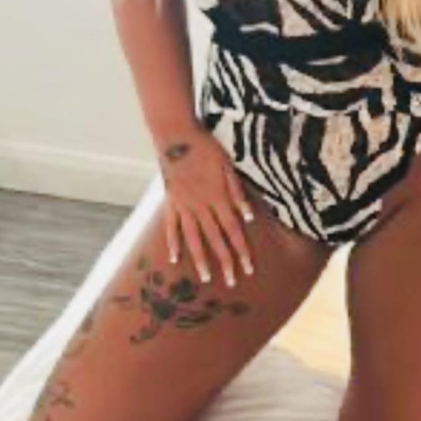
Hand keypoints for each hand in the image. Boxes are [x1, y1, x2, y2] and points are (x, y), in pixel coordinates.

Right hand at [157, 123, 255, 287]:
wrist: (177, 137)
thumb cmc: (206, 148)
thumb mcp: (228, 166)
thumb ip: (237, 192)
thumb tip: (249, 216)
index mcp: (218, 198)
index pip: (233, 230)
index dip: (241, 250)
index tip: (248, 268)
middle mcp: (201, 206)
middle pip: (215, 238)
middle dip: (225, 261)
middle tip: (231, 282)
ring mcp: (183, 206)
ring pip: (193, 238)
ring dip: (200, 259)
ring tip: (205, 278)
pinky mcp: (171, 202)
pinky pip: (171, 227)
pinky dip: (172, 243)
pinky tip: (174, 259)